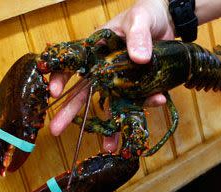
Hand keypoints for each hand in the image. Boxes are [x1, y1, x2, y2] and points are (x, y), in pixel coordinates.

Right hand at [48, 0, 173, 151]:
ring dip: (108, 127)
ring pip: (110, 106)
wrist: (168, 22)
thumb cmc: (146, 14)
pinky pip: (137, 103)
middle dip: (70, 112)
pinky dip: (144, 109)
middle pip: (84, 92)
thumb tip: (138, 58)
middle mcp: (104, 68)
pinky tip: (151, 110)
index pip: (72, 63)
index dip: (60, 77)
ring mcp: (120, 81)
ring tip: (108, 147)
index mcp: (97, 49)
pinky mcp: (137, 88)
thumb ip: (138, 37)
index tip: (53, 92)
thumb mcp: (140, 20)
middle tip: (54, 131)